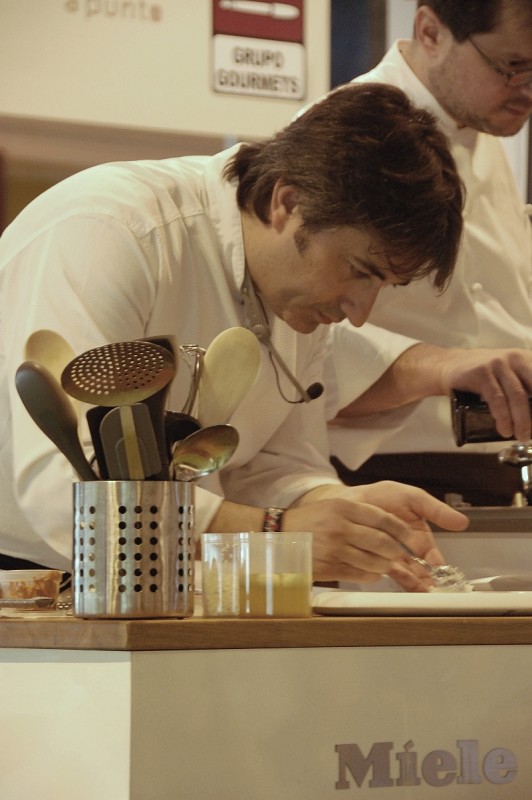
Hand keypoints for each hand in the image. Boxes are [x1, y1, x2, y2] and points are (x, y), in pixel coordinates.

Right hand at [286, 481, 467, 587]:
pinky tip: (370, 571)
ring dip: (386, 566)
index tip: (416, 539)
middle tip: (402, 555)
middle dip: (398, 552)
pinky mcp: (331, 567)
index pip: (384, 519)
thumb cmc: (309, 522)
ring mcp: (336, 549)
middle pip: (383, 542)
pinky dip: (372, 575)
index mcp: (345, 508)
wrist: (279, 535)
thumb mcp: (333, 507)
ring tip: (386, 564)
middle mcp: (341, 527)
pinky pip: (362, 575)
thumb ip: (360, 515)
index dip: (404, 531)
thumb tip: (391, 530)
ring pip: (375, 561)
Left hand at [346, 480, 468, 589]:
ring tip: (420, 590)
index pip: (432, 555)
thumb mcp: (413, 498)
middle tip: (433, 589)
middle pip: (422, 569)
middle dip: (428, 579)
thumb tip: (463, 522)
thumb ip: (436, 510)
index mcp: (419, 536)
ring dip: (415, 583)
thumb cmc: (382, 496)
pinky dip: (397, 579)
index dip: (438, 564)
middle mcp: (408, 550)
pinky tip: (403, 584)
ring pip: (408, 574)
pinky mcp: (376, 561)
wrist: (352, 500)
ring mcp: (392, 557)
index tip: (441, 571)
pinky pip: (389, 573)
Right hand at [439, 347, 531, 440]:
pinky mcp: (481, 372)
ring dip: (522, 420)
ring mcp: (498, 363)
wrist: (450, 365)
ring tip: (522, 436)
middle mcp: (515, 358)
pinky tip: (504, 428)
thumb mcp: (509, 377)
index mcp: (527, 359)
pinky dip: (503, 417)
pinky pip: (497, 398)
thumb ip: (525, 391)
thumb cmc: (485, 376)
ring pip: (518, 395)